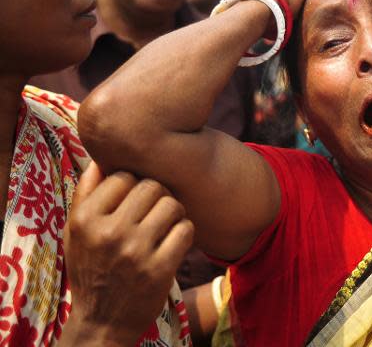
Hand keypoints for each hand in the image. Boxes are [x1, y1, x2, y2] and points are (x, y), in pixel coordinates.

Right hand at [61, 164, 193, 344]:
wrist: (102, 323)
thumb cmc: (91, 269)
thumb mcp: (76, 233)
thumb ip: (86, 193)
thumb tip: (101, 156)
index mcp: (85, 219)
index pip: (123, 175)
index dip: (134, 184)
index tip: (135, 200)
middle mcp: (109, 233)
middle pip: (152, 186)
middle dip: (158, 195)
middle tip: (156, 211)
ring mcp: (135, 252)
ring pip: (172, 204)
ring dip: (174, 213)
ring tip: (166, 225)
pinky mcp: (159, 269)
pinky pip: (186, 229)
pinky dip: (184, 233)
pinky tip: (174, 242)